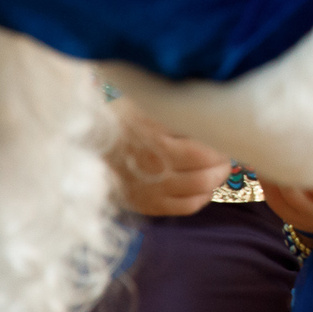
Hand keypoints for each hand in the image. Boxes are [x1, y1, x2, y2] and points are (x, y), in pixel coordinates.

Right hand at [108, 100, 233, 216]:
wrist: (83, 154)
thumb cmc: (118, 122)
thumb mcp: (142, 105)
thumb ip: (172, 107)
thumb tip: (207, 106)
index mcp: (154, 137)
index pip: (202, 146)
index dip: (222, 142)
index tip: (228, 134)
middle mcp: (154, 165)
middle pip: (205, 170)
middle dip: (224, 162)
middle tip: (229, 152)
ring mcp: (151, 188)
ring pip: (200, 189)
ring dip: (217, 178)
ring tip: (220, 167)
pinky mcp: (148, 205)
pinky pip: (187, 206)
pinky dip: (203, 197)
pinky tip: (206, 187)